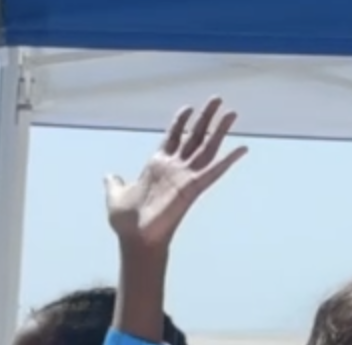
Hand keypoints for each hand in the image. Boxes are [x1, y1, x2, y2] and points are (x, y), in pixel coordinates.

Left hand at [105, 98, 246, 250]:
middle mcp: (174, 168)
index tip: (188, 107)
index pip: (172, 137)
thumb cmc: (126, 222)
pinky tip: (242, 148)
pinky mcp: (192, 188)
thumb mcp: (115, 196)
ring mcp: (185, 177)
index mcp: (157, 165)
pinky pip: (214, 171)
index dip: (180, 122)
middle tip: (217, 99)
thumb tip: (109, 176)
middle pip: (194, 136)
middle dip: (205, 118)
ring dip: (219, 131)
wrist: (134, 239)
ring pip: (206, 148)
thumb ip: (114, 183)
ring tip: (231, 113)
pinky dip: (228, 160)